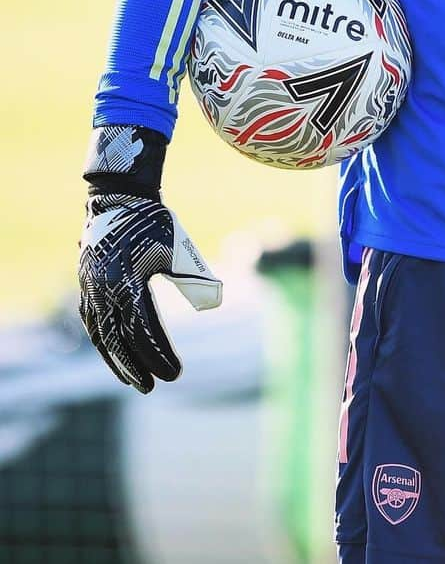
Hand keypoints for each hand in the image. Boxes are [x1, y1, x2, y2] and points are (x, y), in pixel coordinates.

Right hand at [79, 125, 221, 393]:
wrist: (120, 199)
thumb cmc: (155, 223)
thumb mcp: (178, 250)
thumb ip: (194, 278)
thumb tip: (215, 301)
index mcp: (127, 283)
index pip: (144, 330)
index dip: (159, 355)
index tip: (175, 374)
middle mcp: (103, 291)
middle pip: (118, 340)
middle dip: (135, 366)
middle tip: (152, 387)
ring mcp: (90, 290)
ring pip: (102, 336)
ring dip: (117, 361)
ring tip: (135, 381)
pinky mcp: (86, 287)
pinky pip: (93, 323)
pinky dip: (104, 343)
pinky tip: (116, 355)